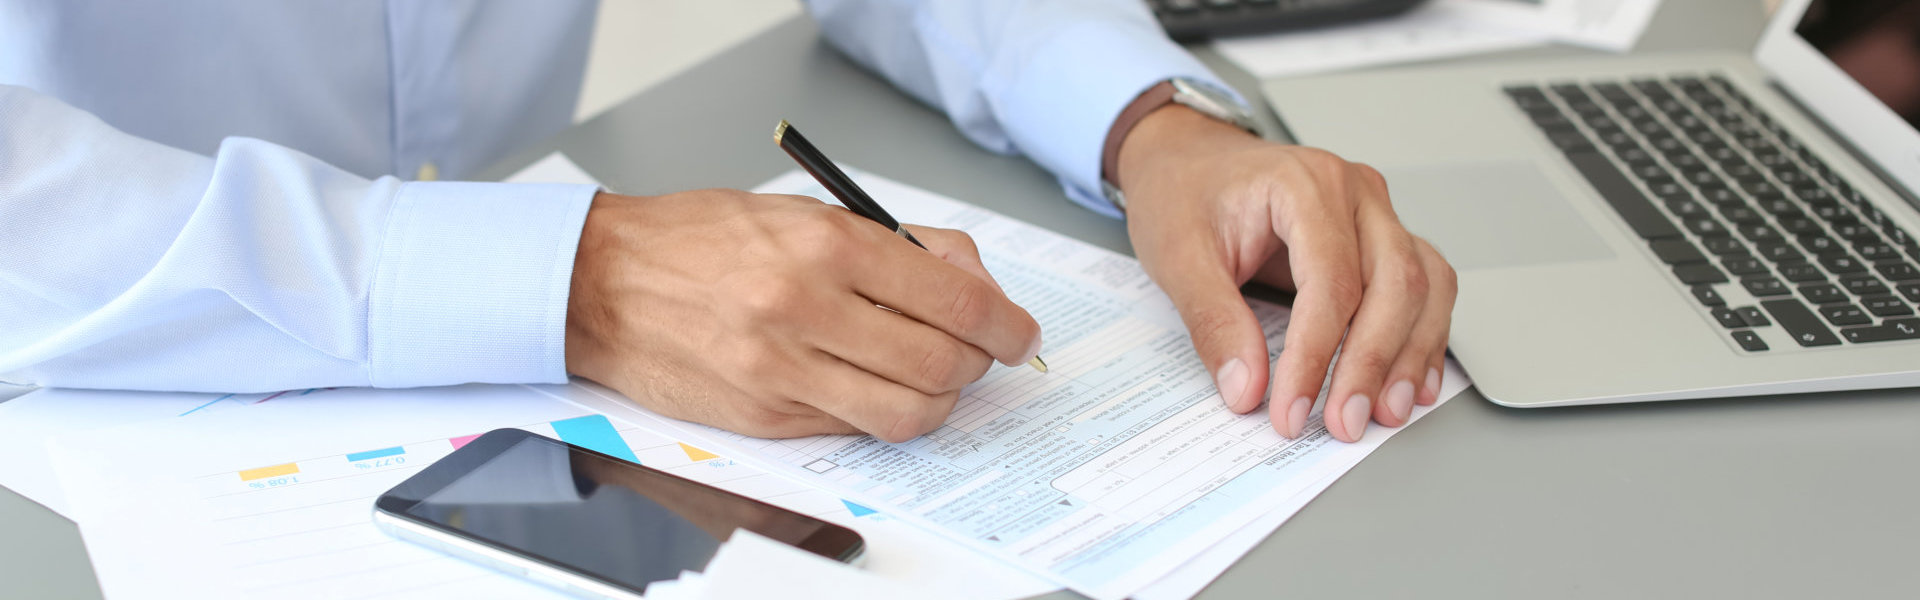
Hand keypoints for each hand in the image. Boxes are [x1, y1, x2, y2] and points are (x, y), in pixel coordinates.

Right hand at [564, 190, 1041, 442]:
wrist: (604, 283)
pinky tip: (870, 384)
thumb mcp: (808, 212)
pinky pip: (855, 429)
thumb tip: (974, 283)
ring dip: (938, 399)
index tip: (1018, 333)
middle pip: (941, 362)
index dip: (1005, 324)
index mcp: (826, 244)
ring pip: (907, 412)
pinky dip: (880, 410)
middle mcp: (806, 307)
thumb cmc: (704, 240)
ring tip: (930, 376)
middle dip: (977, 363)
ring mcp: (783, 371)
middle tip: (977, 353)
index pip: (953, 300)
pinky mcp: (765, 417)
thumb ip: (901, 245)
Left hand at [1116, 105, 1456, 442]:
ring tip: (1386, 412)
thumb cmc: (1184, 192)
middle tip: (1345, 423)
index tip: (1292, 410)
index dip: (1316, 357)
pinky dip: (1423, 336)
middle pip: (1394, 284)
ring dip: (1410, 356)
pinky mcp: (1380, 238)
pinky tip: (1412, 382)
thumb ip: (1214, 322)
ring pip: (1424, 286)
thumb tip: (1246, 386)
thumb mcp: (1179, 257)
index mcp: (1304, 185)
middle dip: (1373, 365)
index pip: (1331, 283)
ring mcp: (1374, 214)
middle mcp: (1354, 193)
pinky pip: (1425, 286)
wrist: (1187, 161)